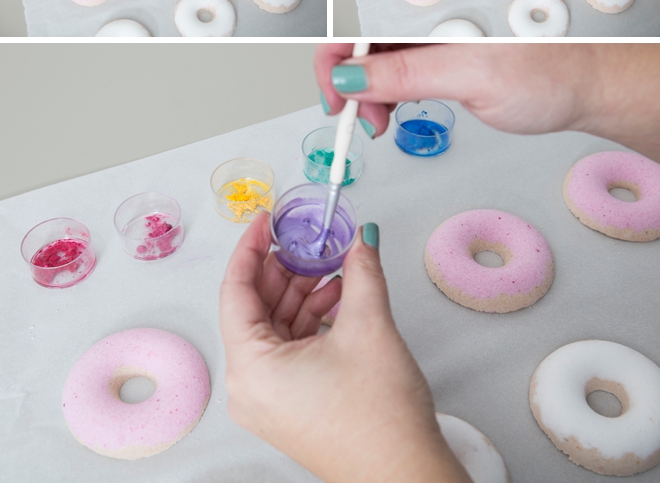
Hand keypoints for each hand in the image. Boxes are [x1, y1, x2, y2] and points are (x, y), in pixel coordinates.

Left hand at [220, 212, 469, 482]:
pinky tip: (339, 298)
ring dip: (304, 292)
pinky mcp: (290, 402)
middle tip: (310, 240)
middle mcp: (249, 386)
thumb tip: (361, 239)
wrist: (406, 477)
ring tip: (335, 267)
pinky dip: (310, 318)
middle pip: (256, 307)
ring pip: (276, 326)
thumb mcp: (369, 326)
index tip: (267, 221)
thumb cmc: (380, 420)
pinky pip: (289, 346)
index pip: (235, 290)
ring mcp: (269, 398)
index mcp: (250, 369)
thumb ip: (362, 271)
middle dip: (286, 268)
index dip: (251, 247)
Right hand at [316, 43, 594, 137]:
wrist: (587, 87)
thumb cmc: (552, 73)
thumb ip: (407, 74)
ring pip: (377, 58)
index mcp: (434, 7)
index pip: (359, 22)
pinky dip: (387, 91)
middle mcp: (429, 16)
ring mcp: (434, 34)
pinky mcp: (441, 52)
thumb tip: (350, 77)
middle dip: (351, 82)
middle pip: (362, 41)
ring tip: (381, 119)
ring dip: (367, 91)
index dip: (335, 59)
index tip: (335, 98)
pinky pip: (398, 67)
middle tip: (362, 118)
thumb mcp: (473, 77)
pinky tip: (393, 105)